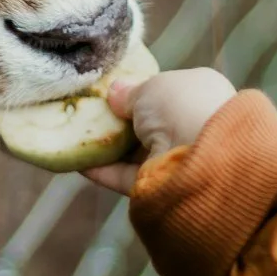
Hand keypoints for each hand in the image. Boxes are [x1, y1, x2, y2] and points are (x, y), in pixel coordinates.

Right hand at [85, 66, 236, 196]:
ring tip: (73, 135)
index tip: (112, 93)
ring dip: (106, 145)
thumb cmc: (181, 106)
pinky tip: (75, 160)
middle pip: (148, 125)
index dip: (140, 92)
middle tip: (86, 112)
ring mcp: (176, 159)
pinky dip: (101, 169)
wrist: (203, 158)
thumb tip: (115, 92)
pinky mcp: (160, 187)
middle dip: (119, 121)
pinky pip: (125, 176)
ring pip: (135, 152)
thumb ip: (130, 91)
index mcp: (200, 95)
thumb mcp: (151, 87)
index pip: (167, 93)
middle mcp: (191, 127)